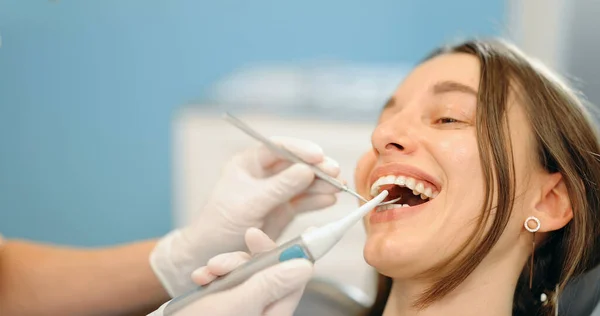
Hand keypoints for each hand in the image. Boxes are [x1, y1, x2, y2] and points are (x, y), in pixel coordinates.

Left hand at [151, 137, 339, 295]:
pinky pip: (304, 201)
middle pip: (296, 164)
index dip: (300, 149)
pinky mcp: (283, 210)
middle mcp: (264, 173)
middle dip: (316, 167)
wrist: (210, 254)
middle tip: (335, 172)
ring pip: (303, 182)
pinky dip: (317, 200)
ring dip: (321, 183)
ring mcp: (275, 192)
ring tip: (339, 188)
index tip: (319, 155)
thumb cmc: (219, 224)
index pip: (278, 148)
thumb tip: (307, 169)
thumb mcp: (248, 203)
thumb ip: (279, 187)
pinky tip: (330, 200)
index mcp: (249, 163)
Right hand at [185, 228, 311, 315]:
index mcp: (274, 314)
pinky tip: (200, 278)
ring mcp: (244, 307)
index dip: (289, 253)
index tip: (283, 233)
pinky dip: (213, 276)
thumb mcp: (239, 302)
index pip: (293, 278)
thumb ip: (271, 283)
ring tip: (206, 273)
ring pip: (245, 273)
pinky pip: (226, 282)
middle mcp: (263, 311)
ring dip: (224, 266)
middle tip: (225, 257)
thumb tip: (304, 265)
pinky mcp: (225, 304)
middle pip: (268, 272)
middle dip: (245, 259)